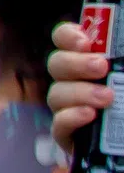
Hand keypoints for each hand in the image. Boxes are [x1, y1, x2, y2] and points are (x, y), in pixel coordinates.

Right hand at [49, 21, 108, 149]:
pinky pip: (58, 124)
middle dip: (75, 63)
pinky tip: (89, 115)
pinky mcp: (68, 136)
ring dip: (79, 92)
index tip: (85, 42)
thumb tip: (120, 50)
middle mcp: (74, 82)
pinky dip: (71, 117)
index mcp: (88, 64)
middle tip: (101, 67)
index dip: (67, 36)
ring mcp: (68, 109)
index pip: (64, 40)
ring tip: (107, 98)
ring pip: (56, 94)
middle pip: (56, 64)